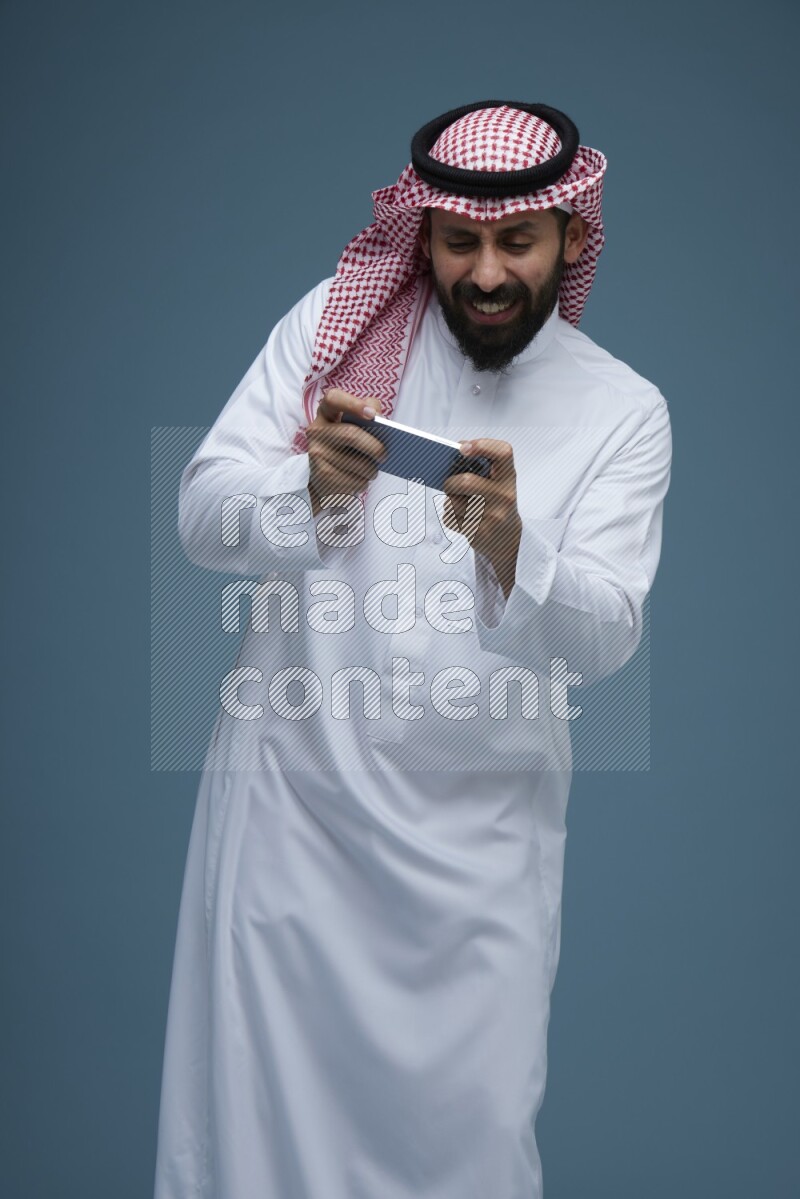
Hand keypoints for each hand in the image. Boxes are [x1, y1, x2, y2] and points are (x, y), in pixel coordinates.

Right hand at [305, 389, 385, 515]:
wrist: (323, 478)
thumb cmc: (346, 447)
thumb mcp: (353, 425)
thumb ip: (369, 412)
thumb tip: (380, 417)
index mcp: (326, 412)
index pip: (333, 398)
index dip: (353, 404)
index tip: (372, 415)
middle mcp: (317, 430)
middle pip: (351, 435)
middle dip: (374, 447)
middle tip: (384, 455)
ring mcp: (317, 453)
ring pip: (356, 462)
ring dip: (371, 469)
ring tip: (372, 470)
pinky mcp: (321, 476)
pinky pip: (353, 480)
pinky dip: (364, 482)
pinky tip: (359, 480)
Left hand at [443, 438, 521, 597]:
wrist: (507, 538)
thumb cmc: (495, 502)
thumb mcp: (496, 482)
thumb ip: (479, 466)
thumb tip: (451, 456)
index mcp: (509, 477)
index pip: (503, 453)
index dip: (482, 445)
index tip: (462, 448)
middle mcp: (505, 496)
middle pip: (466, 482)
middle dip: (450, 483)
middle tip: (449, 485)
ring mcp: (493, 516)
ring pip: (452, 503)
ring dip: (449, 502)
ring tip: (460, 505)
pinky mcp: (479, 534)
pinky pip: (450, 519)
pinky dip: (450, 518)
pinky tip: (463, 519)